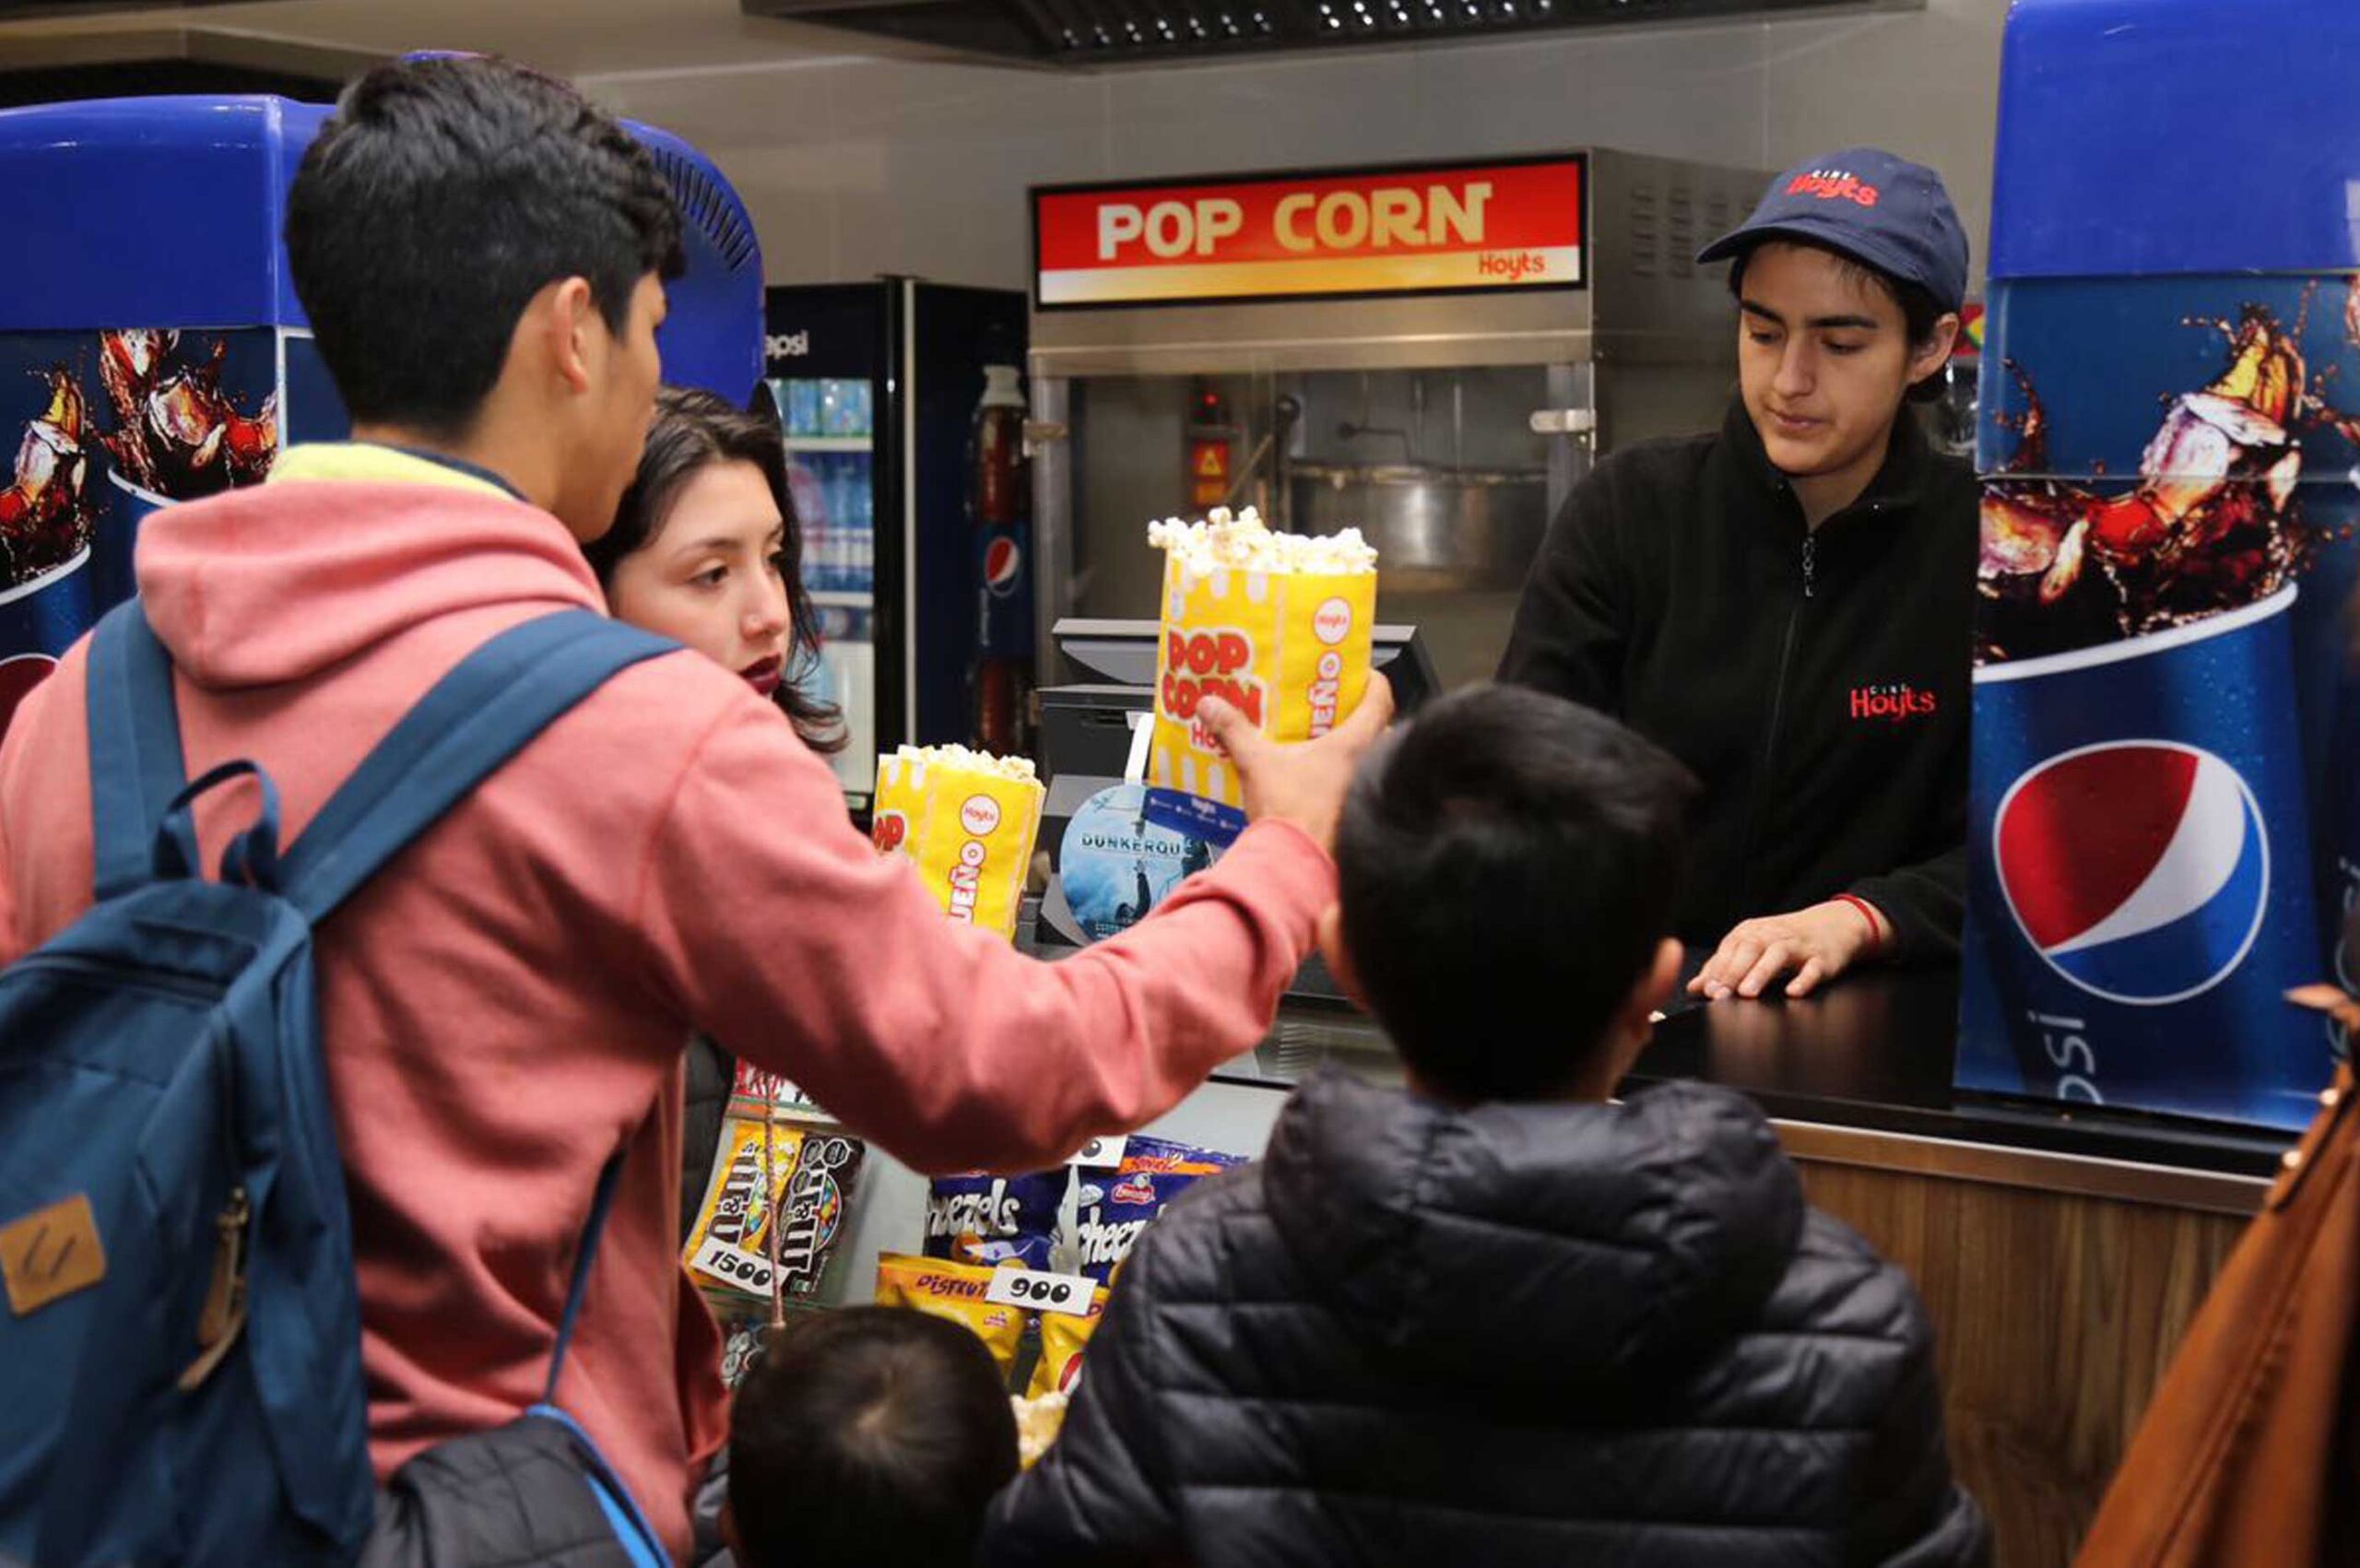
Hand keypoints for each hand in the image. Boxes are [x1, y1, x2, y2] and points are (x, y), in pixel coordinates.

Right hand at [1197, 676, 1395, 853]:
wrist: (1295, 864)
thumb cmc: (1290, 814)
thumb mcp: (1256, 763)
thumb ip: (1234, 730)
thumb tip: (1211, 705)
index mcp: (1353, 744)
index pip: (1381, 699)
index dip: (1372, 681)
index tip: (1360, 675)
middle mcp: (1369, 764)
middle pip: (1379, 727)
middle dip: (1358, 715)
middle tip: (1333, 706)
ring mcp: (1365, 791)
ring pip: (1369, 758)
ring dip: (1351, 749)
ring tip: (1320, 740)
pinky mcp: (1356, 813)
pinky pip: (1356, 785)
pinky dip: (1342, 778)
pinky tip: (1316, 779)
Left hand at [1688, 899, 1886, 1000]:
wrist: (1834, 925)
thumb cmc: (1785, 940)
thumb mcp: (1753, 947)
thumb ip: (1724, 966)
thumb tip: (1695, 987)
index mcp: (1753, 932)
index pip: (1730, 948)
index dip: (1717, 969)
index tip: (1706, 990)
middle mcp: (1773, 935)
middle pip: (1750, 948)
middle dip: (1733, 972)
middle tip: (1720, 994)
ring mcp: (1799, 945)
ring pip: (1778, 955)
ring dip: (1760, 973)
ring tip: (1747, 993)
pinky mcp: (1822, 958)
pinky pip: (1813, 968)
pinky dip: (1803, 980)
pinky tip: (1792, 992)